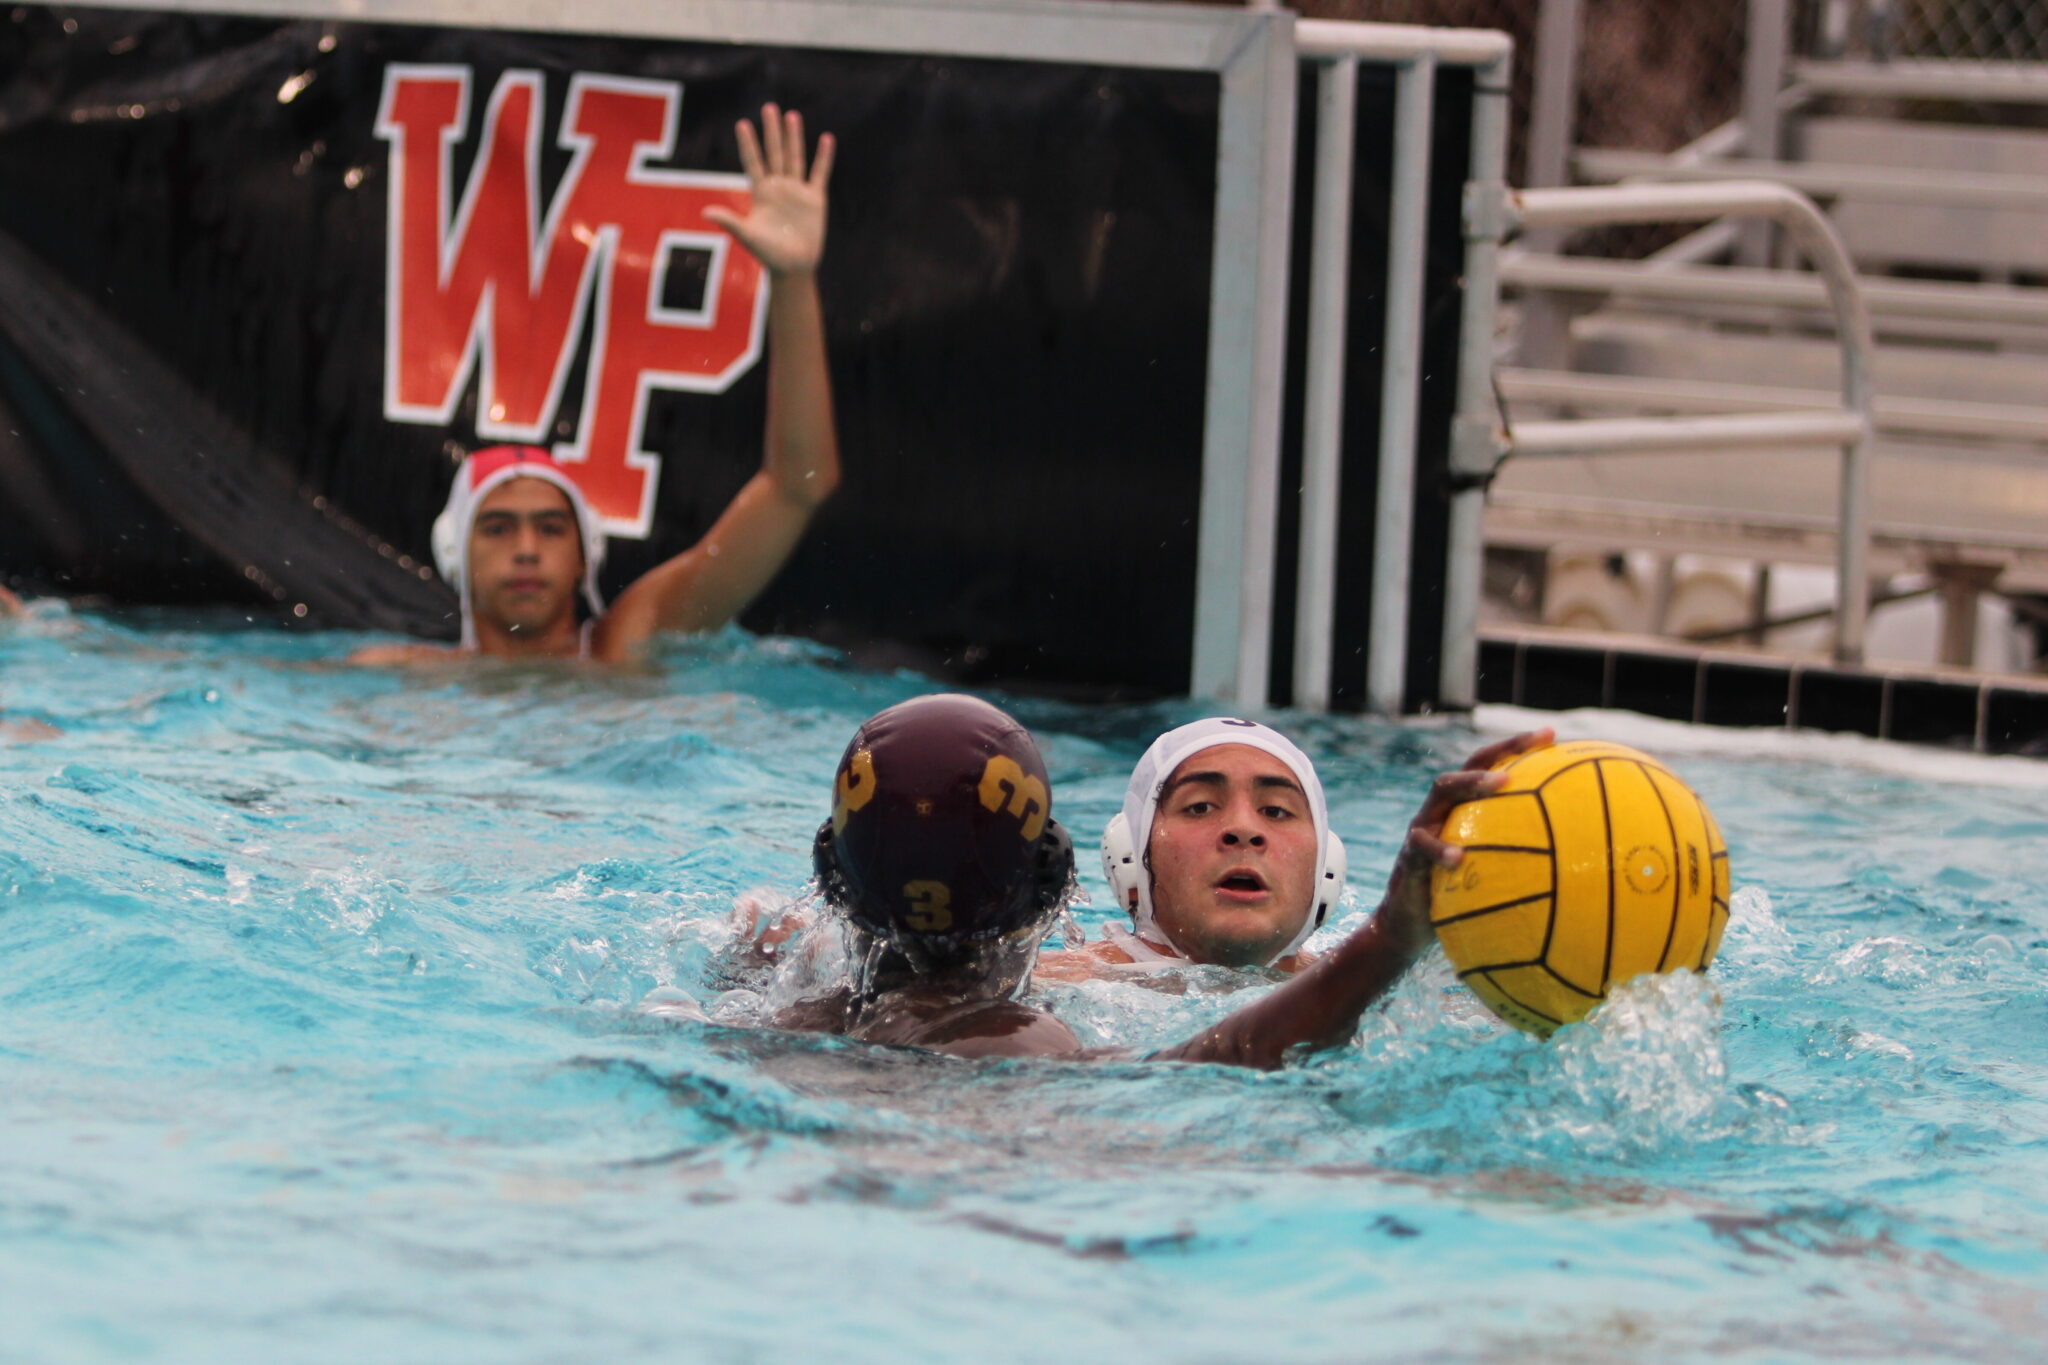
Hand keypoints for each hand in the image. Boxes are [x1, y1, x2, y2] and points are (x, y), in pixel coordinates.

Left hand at [703, 104, 834, 277]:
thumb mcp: (747, 236)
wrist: (793, 267)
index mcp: (761, 194)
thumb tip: (705, 212)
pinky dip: (824, 157)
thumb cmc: (768, 254)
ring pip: (795, 158)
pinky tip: (826, 139)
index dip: (748, 144)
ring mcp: (797, 191)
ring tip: (792, 115)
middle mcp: (778, 188)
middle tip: (769, 108)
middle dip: (772, 131)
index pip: (753, 162)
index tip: (742, 124)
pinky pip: (820, 173)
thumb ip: (729, 221)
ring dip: (794, 138)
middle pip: (774, 153)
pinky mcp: (815, 199)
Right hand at [1379, 729, 1554, 951]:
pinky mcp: (1409, 855)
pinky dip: (1440, 849)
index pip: (1490, 767)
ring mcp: (1423, 827)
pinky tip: (1458, 857)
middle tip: (1534, 746)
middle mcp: (1442, 808)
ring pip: (1442, 790)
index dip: (1517, 746)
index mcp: (1463, 808)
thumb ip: (1522, 861)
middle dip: (1498, 752)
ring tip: (1501, 783)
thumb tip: (1577, 863)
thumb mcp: (1492, 875)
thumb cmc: (1459, 898)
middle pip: (1469, 766)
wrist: (1409, 924)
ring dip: (1472, 782)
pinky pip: (1422, 845)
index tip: (1551, 734)